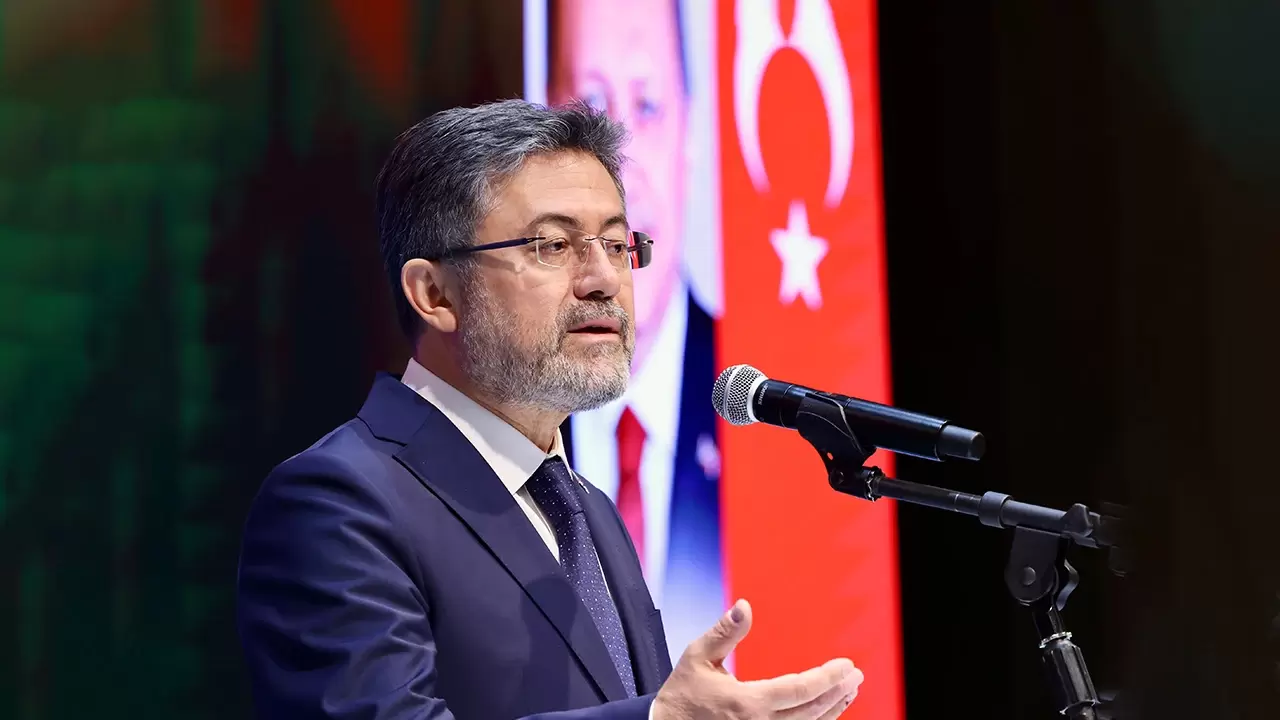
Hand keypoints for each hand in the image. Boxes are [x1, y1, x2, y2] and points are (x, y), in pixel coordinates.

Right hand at [652, 599, 863, 719]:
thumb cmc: (683, 693)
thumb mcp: (698, 656)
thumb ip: (724, 631)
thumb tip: (744, 606)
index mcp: (747, 702)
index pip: (800, 690)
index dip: (827, 677)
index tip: (846, 665)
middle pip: (812, 711)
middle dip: (837, 691)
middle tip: (854, 675)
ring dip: (832, 708)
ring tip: (848, 691)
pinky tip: (826, 710)